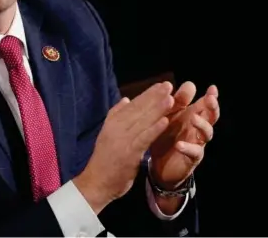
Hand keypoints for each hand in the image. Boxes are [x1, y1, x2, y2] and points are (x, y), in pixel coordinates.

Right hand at [74, 82, 174, 213]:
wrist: (96, 182)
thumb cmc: (104, 160)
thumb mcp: (107, 133)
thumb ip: (116, 115)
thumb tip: (126, 99)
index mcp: (113, 122)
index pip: (132, 105)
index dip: (147, 94)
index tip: (161, 85)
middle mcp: (117, 128)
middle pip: (139, 110)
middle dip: (155, 97)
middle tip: (168, 85)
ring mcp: (123, 140)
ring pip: (143, 121)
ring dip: (158, 110)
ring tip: (171, 98)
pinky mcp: (129, 153)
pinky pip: (144, 139)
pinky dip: (154, 129)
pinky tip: (165, 121)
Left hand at [150, 82, 219, 189]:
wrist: (159, 166)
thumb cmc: (166, 137)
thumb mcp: (168, 117)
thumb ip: (175, 102)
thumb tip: (181, 84)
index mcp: (193, 116)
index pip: (205, 104)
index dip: (211, 96)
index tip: (212, 88)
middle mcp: (198, 128)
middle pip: (211, 116)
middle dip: (212, 107)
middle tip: (210, 99)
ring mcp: (197, 143)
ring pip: (207, 133)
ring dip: (202, 124)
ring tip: (193, 118)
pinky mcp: (192, 159)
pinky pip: (194, 152)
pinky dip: (188, 147)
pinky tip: (180, 144)